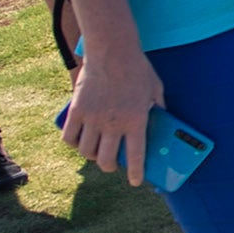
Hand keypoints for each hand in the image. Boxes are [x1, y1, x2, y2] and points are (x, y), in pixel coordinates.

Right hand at [62, 50, 164, 181]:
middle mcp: (113, 124)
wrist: (112, 50)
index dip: (136, 173)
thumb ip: (159, 106)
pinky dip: (72, 143)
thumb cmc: (137, 68)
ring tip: (96, 152)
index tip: (135, 182)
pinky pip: (69, 137)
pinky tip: (77, 141)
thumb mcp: (156, 88)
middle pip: (107, 160)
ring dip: (92, 156)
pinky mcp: (76, 111)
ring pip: (87, 152)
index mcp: (136, 121)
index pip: (136, 156)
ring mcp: (92, 119)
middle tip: (112, 165)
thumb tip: (164, 118)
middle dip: (110, 167)